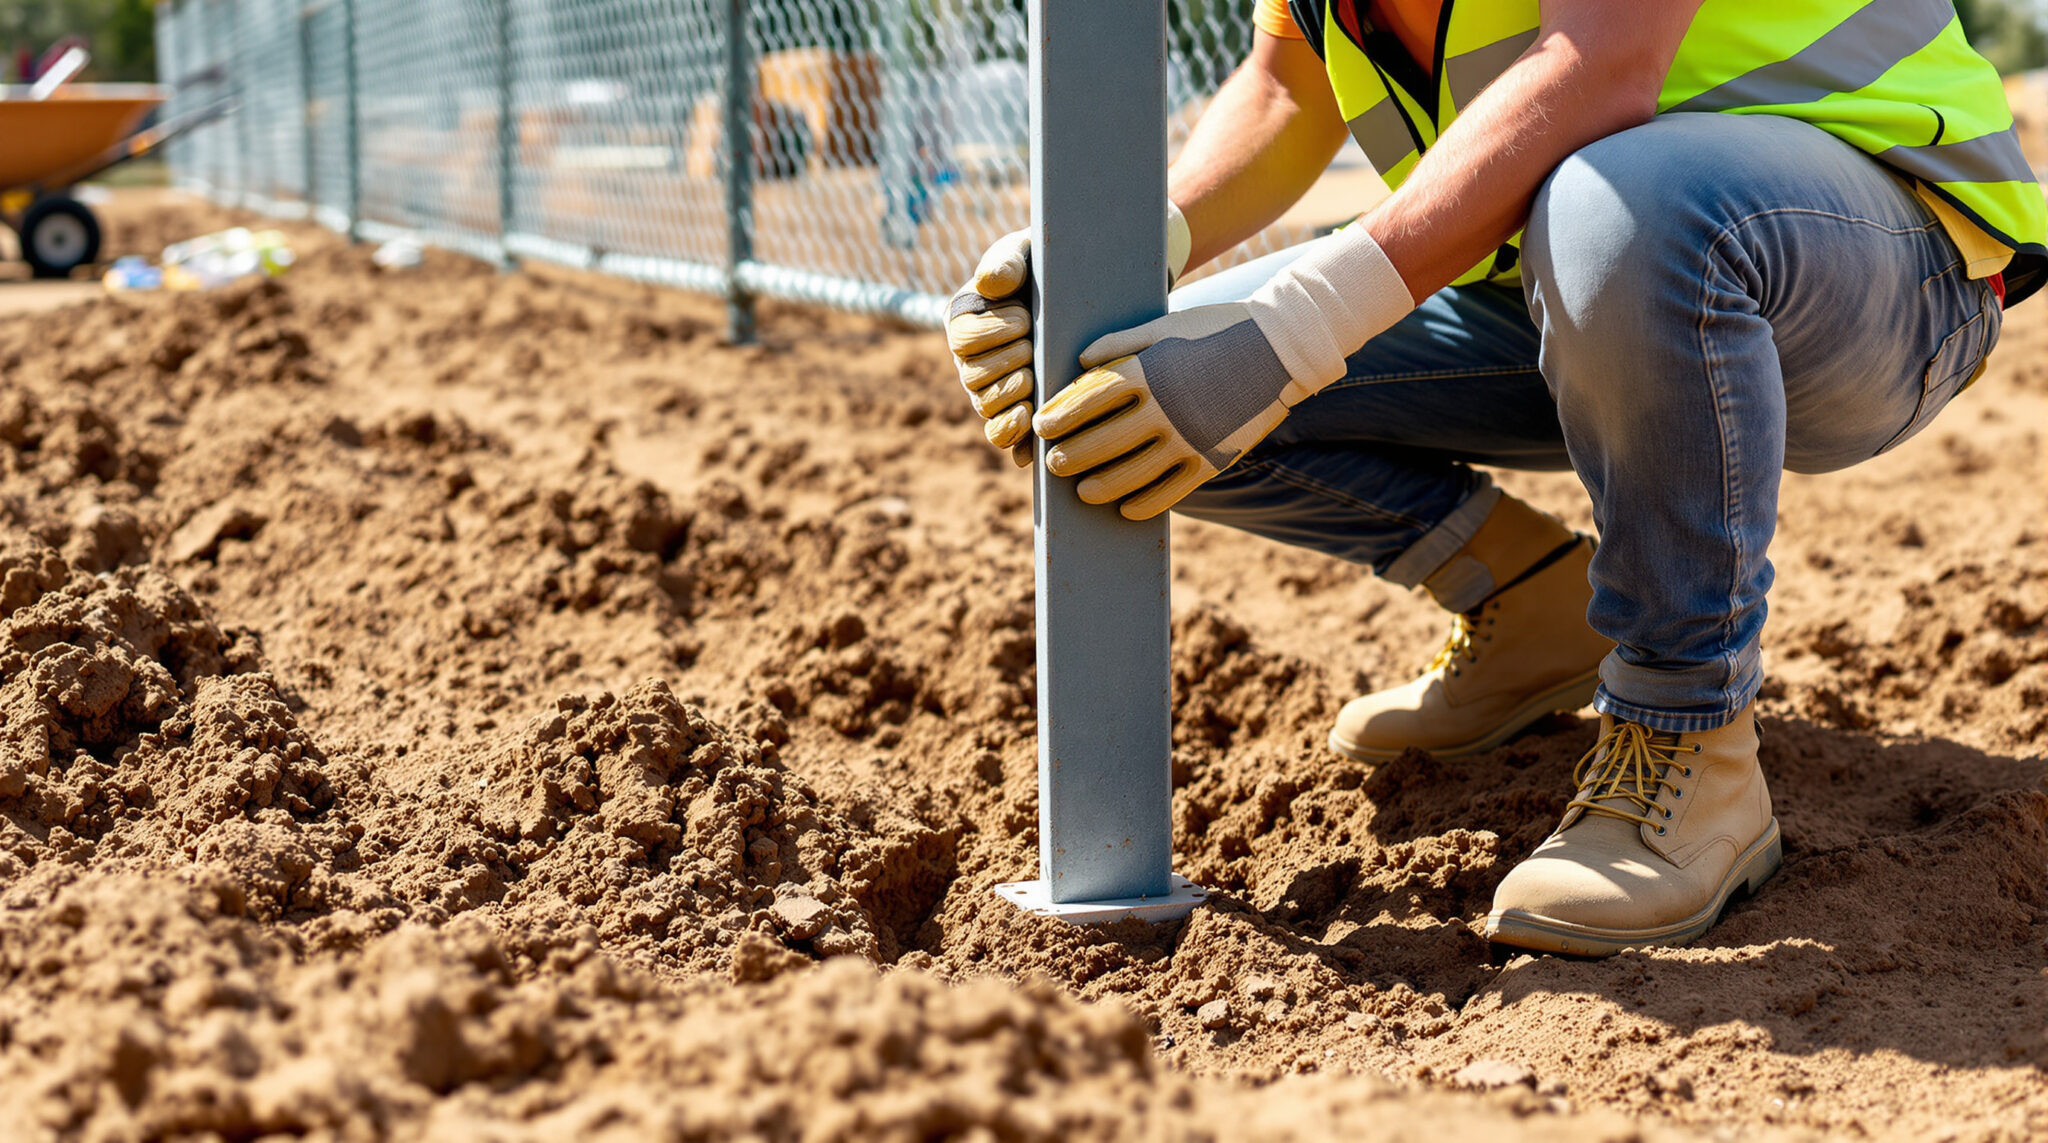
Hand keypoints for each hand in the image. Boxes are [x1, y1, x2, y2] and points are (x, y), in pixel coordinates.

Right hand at [946, 230, 1037, 466]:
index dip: (992, 332)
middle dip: (1007, 362)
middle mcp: (969, 359)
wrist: (1079, 297)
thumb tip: (991, 283)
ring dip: (1011, 393)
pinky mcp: (1012, 413)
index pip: (962, 336)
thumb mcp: (1027, 253)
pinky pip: (999, 434)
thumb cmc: (1046, 269)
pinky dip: (1011, 432)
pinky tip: (1029, 421)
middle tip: (1033, 348)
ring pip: (985, 406)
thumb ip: (1007, 262)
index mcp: (964, 320)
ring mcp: (988, 390)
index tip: (1025, 319)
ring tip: (1035, 377)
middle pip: (972, 376)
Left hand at [1034, 304, 1299, 518]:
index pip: (1088, 400)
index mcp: (1149, 371)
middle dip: (1070, 455)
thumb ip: (1121, 342)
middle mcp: (1165, 409)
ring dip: (1101, 486)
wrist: (1284, 346)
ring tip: (1083, 491)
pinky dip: (1145, 504)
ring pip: (1132, 474)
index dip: (1060, 416)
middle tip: (1054, 463)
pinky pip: (1170, 492)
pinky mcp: (1213, 460)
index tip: (1041, 427)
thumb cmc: (1218, 329)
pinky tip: (1126, 509)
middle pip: (1102, 442)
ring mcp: (1190, 438)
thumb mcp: (1166, 324)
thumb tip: (1080, 362)